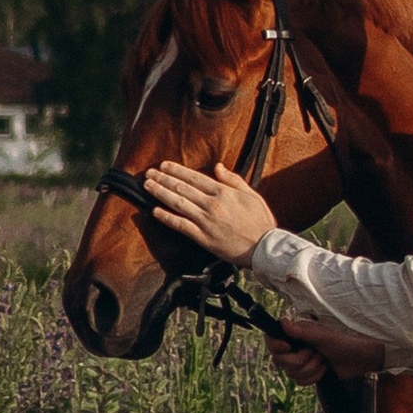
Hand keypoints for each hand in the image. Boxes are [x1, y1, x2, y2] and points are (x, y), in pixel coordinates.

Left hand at [142, 160, 275, 260]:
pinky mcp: (203, 238)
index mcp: (223, 192)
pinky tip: (155, 211)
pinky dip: (167, 217)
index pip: (194, 177)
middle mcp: (212, 204)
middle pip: (182, 188)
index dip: (176, 170)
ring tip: (148, 186)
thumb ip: (233, 180)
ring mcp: (206, 221)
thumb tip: (218, 167)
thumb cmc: (260, 221)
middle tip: (149, 173)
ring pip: (178, 203)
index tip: (164, 165)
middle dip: (163, 179)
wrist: (265, 248)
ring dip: (160, 193)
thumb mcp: (251, 195)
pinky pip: (181, 225)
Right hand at [268, 313, 389, 382]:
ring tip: (323, 361)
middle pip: (279, 360)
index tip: (286, 347)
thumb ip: (302, 331)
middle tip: (314, 353)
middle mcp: (296, 347)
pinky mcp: (309, 373)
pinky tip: (324, 370)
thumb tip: (282, 322)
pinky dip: (313, 378)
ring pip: (290, 373)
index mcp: (297, 334)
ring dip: (309, 369)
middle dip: (298, 361)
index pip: (272, 339)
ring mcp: (302, 361)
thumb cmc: (345, 341)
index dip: (274, 345)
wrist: (362, 358)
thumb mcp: (324, 335)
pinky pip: (300, 382)